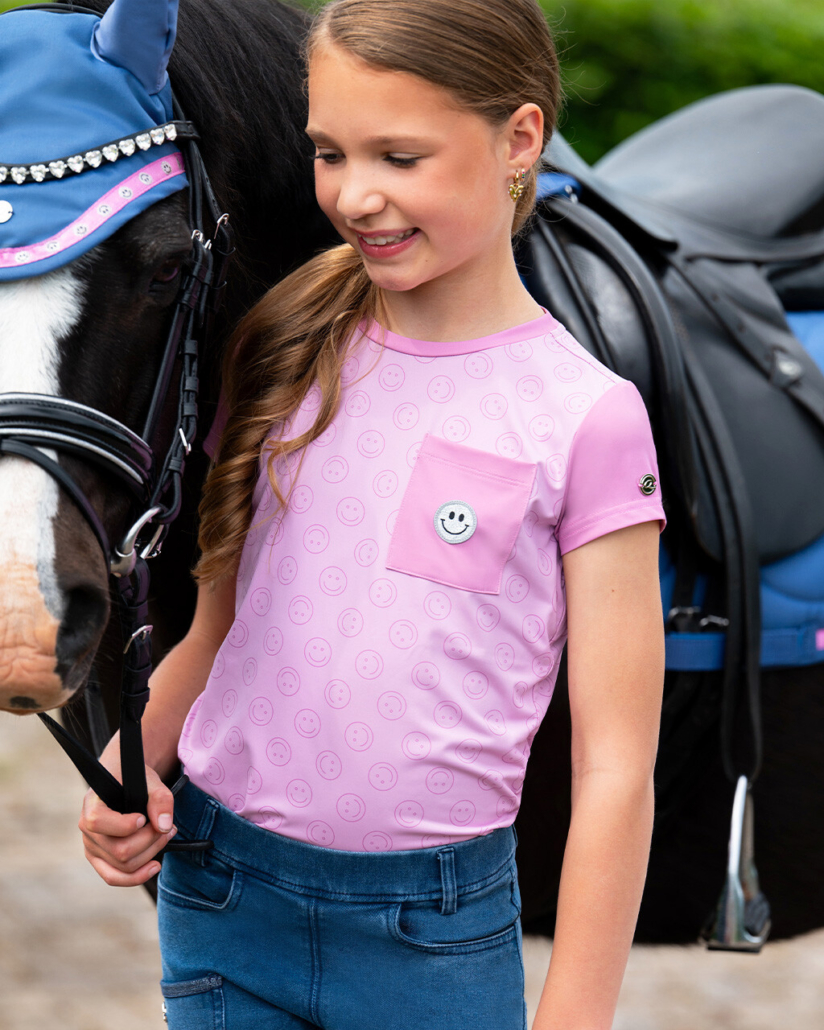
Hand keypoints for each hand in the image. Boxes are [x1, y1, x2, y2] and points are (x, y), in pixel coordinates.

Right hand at [79, 763, 176, 886]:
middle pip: (120, 850)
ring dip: (151, 853)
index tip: (143, 818)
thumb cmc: (133, 779)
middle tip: (168, 827)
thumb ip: (160, 799)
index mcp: (91, 805)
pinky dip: (137, 876)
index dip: (125, 825)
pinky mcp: (101, 859)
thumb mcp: (148, 780)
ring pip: (122, 866)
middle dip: (150, 840)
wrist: (122, 781)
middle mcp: (87, 831)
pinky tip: (155, 866)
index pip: (99, 823)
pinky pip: (114, 877)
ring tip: (166, 836)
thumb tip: (163, 826)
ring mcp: (92, 848)